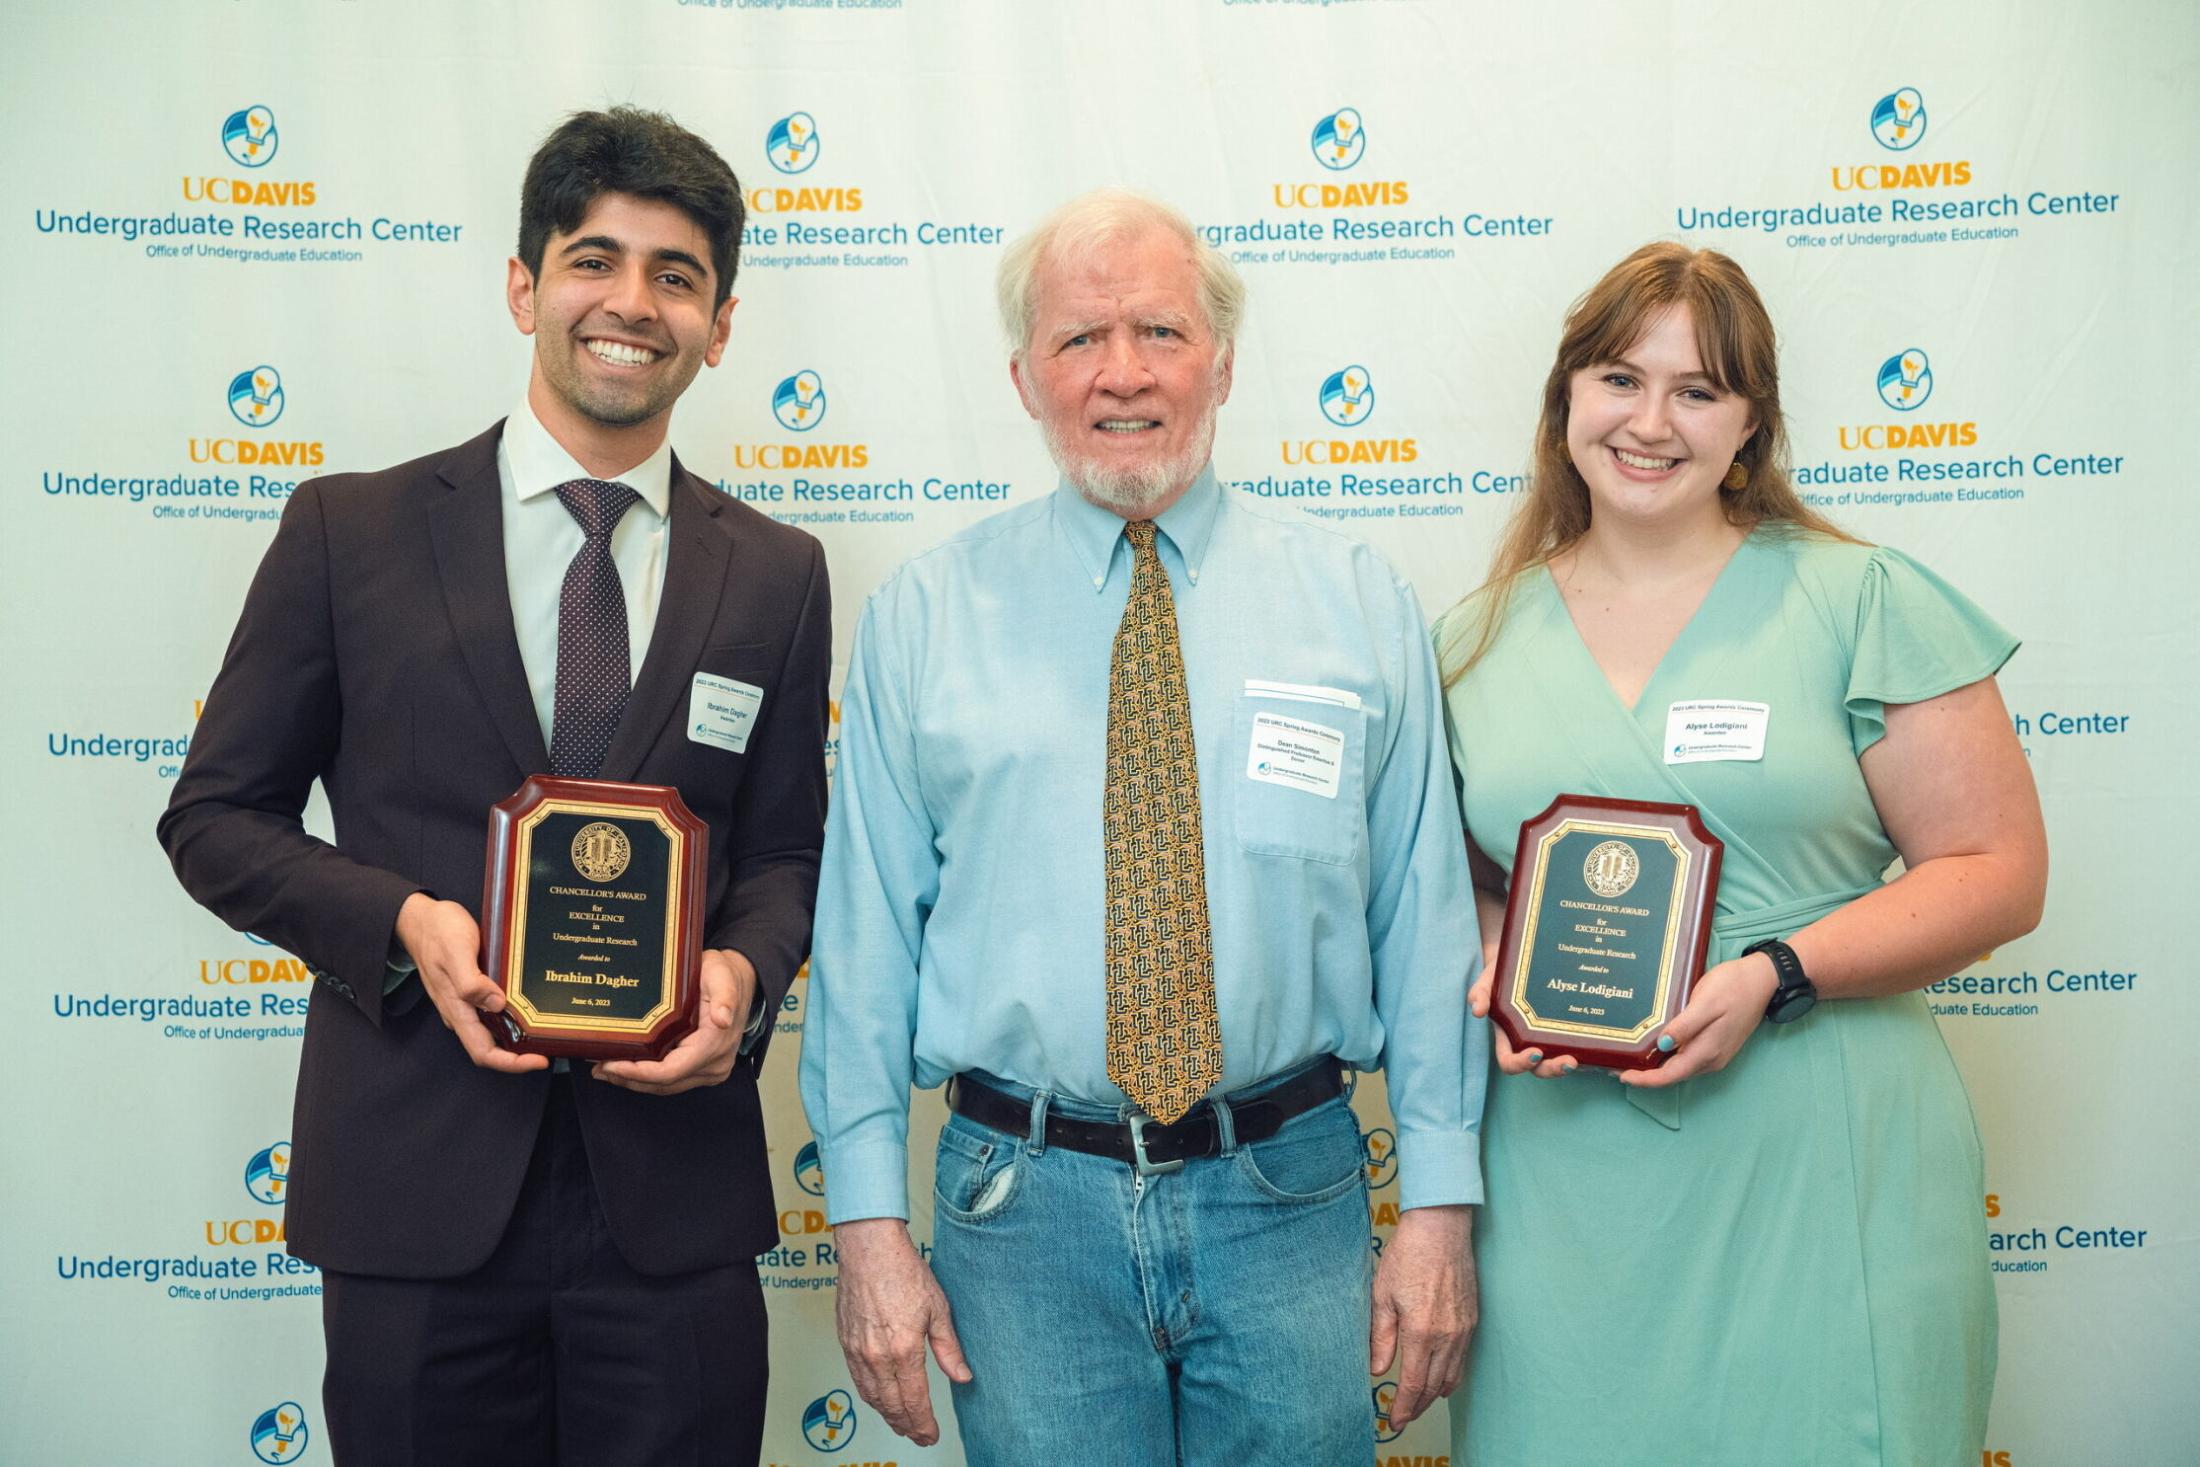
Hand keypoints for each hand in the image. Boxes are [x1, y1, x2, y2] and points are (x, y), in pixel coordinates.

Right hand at [395, 892, 546, 1073]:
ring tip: (544, 1032)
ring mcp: (464, 1003)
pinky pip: (492, 1013)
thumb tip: (497, 1005)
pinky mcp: (471, 991)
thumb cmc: (438, 932)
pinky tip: (528, 1008)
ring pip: (492, 1032)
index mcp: (456, 1009)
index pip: (482, 1052)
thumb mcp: (456, 952)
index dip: (511, 1063)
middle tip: (549, 1049)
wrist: (420, 918)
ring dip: (516, 1038)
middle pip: (490, 1048)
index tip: (539, 1060)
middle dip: (519, 1056)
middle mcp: (460, 1012)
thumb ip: (471, 981)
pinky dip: (511, 1017)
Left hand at [594, 948, 753, 1094]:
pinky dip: (647, 1077)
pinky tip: (627, 1068)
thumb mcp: (721, 975)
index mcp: (715, 1044)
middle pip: (664, 1084)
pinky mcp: (703, 1069)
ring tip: (606, 1070)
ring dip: (635, 1081)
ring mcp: (710, 1069)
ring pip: (666, 1086)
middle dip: (629, 1079)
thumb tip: (722, 1019)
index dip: (638, 1073)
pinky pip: (672, 1080)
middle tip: (598, 1068)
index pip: (670, 1071)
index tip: (611, 1064)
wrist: (739, 980)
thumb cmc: (725, 975)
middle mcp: (715, 1063)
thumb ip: (724, 996)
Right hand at [833, 1217, 973, 1445]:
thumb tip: (962, 1376)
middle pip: (892, 1406)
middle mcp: (877, 1357)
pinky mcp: (845, 1343)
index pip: (915, 1401)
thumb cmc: (904, 1272)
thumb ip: (949, 1348)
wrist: (869, 1250)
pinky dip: (871, 1397)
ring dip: (888, 1415)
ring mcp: (858, 1352)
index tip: (931, 1435)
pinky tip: (880, 1399)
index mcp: (904, 1350)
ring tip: (902, 1425)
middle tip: (919, 1436)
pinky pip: (858, 1381)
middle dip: (907, 1426)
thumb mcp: (938, 1309)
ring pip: (872, 1397)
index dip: (924, 1424)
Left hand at [1370, 1205, 1476, 1428]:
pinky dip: (1452, 1375)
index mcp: (1421, 1333)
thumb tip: (1377, 1369)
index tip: (1395, 1421)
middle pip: (1434, 1386)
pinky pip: (1463, 1359)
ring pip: (1452, 1376)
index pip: (1413, 1384)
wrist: (1441, 1229)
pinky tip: (1443, 1379)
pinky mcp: (1472, 1319)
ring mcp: (1463, 1329)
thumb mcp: (1382, 1295)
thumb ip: (1381, 1337)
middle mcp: (1447, 1336)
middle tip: (1405, 1417)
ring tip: (1421, 1404)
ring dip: (1436, 1394)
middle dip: (1419, 1406)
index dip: (1404, 1407)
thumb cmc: (1408, 1256)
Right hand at [1468, 958, 1581, 1080]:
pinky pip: (1578, 1045)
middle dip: (1553, 1069)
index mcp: (1508, 1037)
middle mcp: (1529, 1042)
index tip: (1534, 1052)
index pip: (1510, 1062)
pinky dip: (1590, 1051)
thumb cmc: (1501, 972)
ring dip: (1571, 1066)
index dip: (1521, 1063)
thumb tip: (1477, 1011)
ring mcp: (1550, 1037)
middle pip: (1539, 1068)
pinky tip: (1605, 1046)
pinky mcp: (1568, 1029)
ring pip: (1560, 1061)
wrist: (1523, 956)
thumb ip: (1479, 993)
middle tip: (1569, 1061)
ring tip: (1583, 1058)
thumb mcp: (1488, 979)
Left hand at [1619, 951, 1778, 1089]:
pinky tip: (1656, 1046)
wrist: (1762, 980)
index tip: (1621, 1076)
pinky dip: (1670, 1057)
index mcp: (1707, 1051)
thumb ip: (1686, 1026)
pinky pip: (1689, 1058)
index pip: (1670, 1075)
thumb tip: (1664, 1045)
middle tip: (1617, 1066)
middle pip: (1673, 1075)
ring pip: (1680, 1067)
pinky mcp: (1717, 1045)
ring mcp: (1716, 1053)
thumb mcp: (1706, 1002)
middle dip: (1646, 1075)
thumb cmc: (1733, 986)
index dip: (1645, 1080)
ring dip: (1657, 1067)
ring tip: (1631, 1057)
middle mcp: (1711, 1059)